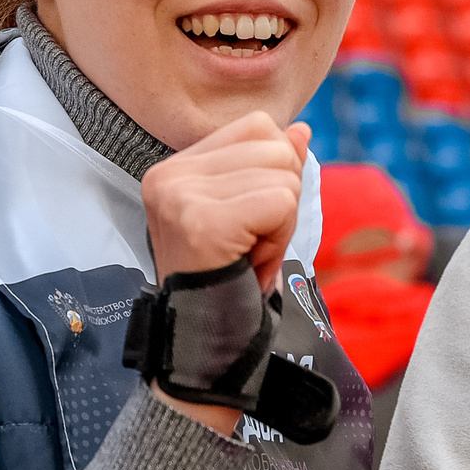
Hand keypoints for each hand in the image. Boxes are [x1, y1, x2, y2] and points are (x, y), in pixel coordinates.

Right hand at [142, 111, 310, 293]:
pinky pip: (282, 203)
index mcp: (175, 168)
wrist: (204, 342)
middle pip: (276, 147)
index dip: (274, 175)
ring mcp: (181, 196)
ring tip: (247, 255)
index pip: (258, 127)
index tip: (248, 222)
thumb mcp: (253, 215)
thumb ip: (273, 169)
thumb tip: (300, 130)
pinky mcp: (202, 222)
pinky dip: (280, 239)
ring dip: (281, 225)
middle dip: (282, 201)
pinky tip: (251, 262)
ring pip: (284, 177)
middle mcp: (169, 174)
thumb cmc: (229, 279)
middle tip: (250, 245)